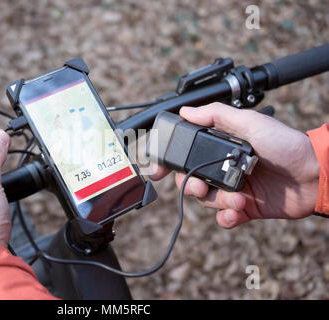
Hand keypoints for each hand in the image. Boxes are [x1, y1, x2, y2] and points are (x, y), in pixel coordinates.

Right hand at [150, 103, 319, 228]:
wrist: (314, 174)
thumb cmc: (286, 144)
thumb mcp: (250, 122)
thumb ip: (216, 115)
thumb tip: (186, 111)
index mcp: (220, 148)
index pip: (187, 156)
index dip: (169, 163)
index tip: (156, 171)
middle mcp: (222, 168)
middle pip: (190, 181)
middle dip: (190, 186)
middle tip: (199, 186)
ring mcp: (233, 189)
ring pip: (207, 201)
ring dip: (218, 202)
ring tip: (239, 199)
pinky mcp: (245, 208)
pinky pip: (225, 218)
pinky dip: (227, 218)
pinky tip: (238, 211)